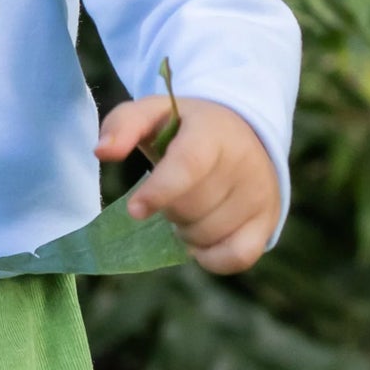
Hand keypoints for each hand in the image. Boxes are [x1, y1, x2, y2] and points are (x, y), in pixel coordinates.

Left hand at [96, 95, 280, 274]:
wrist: (242, 131)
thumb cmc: (184, 125)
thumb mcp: (152, 112)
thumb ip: (122, 125)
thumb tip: (101, 152)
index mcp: (211, 131)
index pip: (188, 166)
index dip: (159, 192)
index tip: (134, 210)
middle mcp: (243, 162)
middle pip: (192, 207)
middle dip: (167, 208)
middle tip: (165, 193)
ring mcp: (260, 193)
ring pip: (210, 234)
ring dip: (184, 230)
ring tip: (184, 207)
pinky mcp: (268, 221)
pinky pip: (237, 258)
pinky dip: (210, 258)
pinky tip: (198, 240)